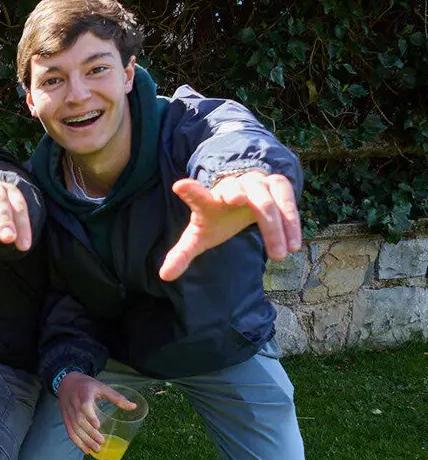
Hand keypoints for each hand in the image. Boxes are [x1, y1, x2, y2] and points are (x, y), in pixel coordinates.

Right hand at [56, 373, 136, 454]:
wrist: (66, 381)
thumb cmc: (88, 385)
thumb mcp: (102, 387)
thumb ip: (117, 397)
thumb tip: (134, 407)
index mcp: (84, 393)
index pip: (84, 405)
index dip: (90, 416)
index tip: (98, 425)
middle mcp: (74, 403)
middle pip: (79, 420)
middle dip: (90, 433)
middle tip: (102, 442)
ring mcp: (68, 411)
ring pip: (74, 428)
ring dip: (84, 440)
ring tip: (96, 449)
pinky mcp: (65, 418)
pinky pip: (70, 432)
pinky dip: (77, 442)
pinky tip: (85, 450)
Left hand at [159, 171, 300, 281]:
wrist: (244, 198)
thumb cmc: (218, 219)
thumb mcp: (199, 237)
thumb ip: (181, 254)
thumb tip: (164, 276)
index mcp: (208, 201)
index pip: (197, 196)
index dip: (190, 191)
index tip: (179, 187)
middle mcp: (231, 188)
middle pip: (234, 191)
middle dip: (236, 195)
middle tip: (236, 202)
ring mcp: (255, 183)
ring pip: (265, 200)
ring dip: (274, 227)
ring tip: (280, 256)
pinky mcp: (277, 184)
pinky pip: (287, 200)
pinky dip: (291, 222)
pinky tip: (294, 244)